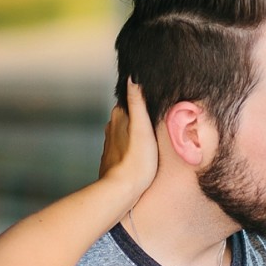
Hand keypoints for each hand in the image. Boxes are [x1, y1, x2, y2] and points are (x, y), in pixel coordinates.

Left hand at [98, 80, 156, 195]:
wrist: (121, 190)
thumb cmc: (137, 160)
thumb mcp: (142, 127)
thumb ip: (137, 101)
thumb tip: (132, 75)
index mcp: (119, 116)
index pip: (129, 99)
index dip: (140, 98)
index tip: (153, 99)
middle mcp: (111, 128)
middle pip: (127, 115)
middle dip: (138, 115)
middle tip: (154, 118)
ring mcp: (111, 145)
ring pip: (124, 131)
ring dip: (134, 132)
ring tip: (149, 136)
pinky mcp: (112, 160)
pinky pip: (123, 147)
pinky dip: (130, 146)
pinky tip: (139, 152)